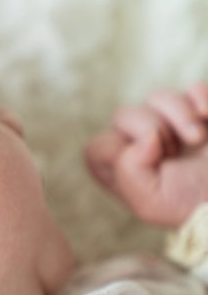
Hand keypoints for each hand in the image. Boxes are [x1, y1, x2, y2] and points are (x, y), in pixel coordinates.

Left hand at [85, 83, 207, 226]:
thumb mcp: (151, 204)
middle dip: (151, 129)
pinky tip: (207, 115)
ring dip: (179, 114)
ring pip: (156, 97)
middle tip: (175, 152)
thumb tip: (145, 137)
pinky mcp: (199, 112)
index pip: (97, 148)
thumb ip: (128, 173)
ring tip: (197, 137)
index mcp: (124, 171)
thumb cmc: (192, 204)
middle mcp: (141, 145)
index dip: (120, 151)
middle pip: (123, 115)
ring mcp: (171, 126)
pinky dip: (200, 97)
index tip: (147, 165)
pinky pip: (192, 89)